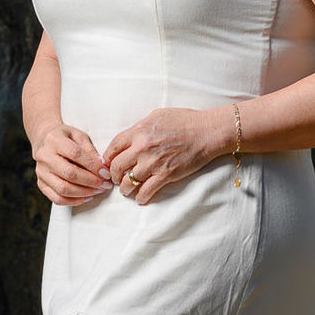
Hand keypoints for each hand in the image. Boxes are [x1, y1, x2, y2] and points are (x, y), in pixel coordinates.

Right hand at [33, 123, 112, 206]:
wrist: (44, 140)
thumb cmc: (65, 138)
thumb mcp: (78, 136)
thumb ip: (90, 150)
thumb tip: (103, 167)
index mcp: (54, 140)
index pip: (75, 154)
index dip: (93, 165)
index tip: (106, 172)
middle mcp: (44, 156)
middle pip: (69, 174)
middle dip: (91, 181)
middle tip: (105, 184)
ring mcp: (41, 172)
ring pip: (63, 189)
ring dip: (84, 193)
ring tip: (98, 191)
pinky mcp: (41, 184)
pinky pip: (57, 198)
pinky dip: (74, 201)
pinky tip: (87, 197)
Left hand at [102, 107, 227, 204]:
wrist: (207, 132)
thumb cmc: (185, 121)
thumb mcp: (158, 115)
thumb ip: (141, 127)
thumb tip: (130, 137)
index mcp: (139, 131)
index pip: (113, 146)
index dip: (107, 157)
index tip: (108, 163)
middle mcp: (143, 147)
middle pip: (117, 166)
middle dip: (114, 175)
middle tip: (116, 179)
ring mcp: (154, 162)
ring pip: (129, 182)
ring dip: (125, 189)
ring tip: (126, 190)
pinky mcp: (166, 175)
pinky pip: (146, 191)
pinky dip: (141, 197)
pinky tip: (140, 198)